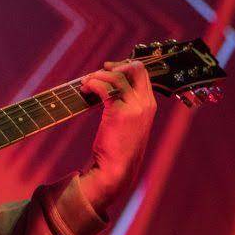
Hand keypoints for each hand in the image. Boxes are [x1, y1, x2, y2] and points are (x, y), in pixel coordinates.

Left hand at [78, 60, 156, 211]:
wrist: (116, 169)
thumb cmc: (118, 148)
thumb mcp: (129, 123)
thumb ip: (126, 105)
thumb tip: (107, 88)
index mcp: (149, 105)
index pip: (143, 73)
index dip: (125, 66)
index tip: (108, 69)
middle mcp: (145, 103)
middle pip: (136, 68)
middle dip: (116, 65)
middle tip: (99, 72)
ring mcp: (134, 107)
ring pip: (117, 76)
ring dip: (97, 75)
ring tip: (86, 83)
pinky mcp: (119, 112)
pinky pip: (104, 87)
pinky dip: (92, 84)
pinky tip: (85, 90)